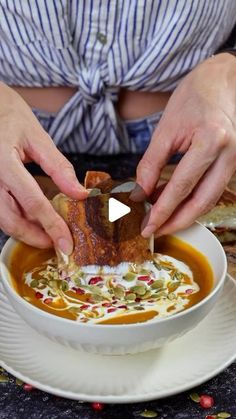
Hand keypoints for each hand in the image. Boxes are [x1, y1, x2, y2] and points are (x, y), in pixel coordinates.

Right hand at [0, 82, 87, 252]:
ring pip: (1, 218)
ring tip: (46, 232)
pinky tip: (31, 217)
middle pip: (9, 220)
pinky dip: (15, 217)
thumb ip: (58, 167)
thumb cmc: (8, 113)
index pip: (33, 202)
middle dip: (34, 237)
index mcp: (4, 161)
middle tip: (56, 244)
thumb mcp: (37, 136)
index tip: (66, 245)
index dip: (51, 227)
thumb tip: (80, 194)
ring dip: (24, 230)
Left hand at [132, 53, 235, 237]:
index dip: (162, 211)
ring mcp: (235, 161)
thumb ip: (151, 163)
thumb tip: (140, 193)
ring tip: (159, 217)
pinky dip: (192, 200)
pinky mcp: (232, 164)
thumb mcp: (166, 128)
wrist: (224, 80)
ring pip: (209, 200)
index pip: (182, 187)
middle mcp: (229, 155)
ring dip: (184, 214)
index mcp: (211, 141)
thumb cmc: (194, 97)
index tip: (146, 227)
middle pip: (202, 202)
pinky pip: (212, 190)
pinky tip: (173, 201)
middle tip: (154, 231)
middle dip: (176, 222)